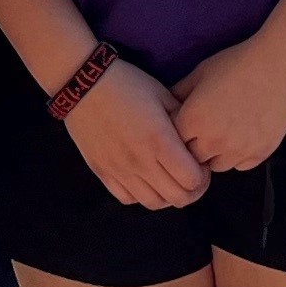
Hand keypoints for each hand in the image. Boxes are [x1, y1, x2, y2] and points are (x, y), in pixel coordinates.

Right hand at [64, 61, 210, 210]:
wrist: (82, 83)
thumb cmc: (127, 83)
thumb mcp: (162, 94)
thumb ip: (183, 120)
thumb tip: (196, 139)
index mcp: (159, 140)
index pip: (193, 180)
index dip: (203, 176)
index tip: (200, 162)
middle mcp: (140, 161)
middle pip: (178, 198)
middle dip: (192, 190)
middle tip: (190, 174)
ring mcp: (119, 170)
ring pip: (153, 203)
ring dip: (168, 196)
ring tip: (169, 179)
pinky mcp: (102, 172)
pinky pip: (128, 199)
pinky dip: (142, 195)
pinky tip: (145, 179)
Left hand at [168, 35, 285, 177]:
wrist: (282, 65)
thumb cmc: (238, 63)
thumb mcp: (201, 72)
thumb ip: (179, 93)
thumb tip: (166, 107)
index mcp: (193, 120)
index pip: (171, 141)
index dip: (176, 132)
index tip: (184, 121)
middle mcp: (213, 141)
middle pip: (191, 158)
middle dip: (193, 146)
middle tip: (203, 128)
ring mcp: (238, 150)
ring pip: (215, 166)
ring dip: (215, 154)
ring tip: (223, 131)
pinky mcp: (260, 154)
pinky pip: (240, 165)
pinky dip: (238, 155)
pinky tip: (243, 134)